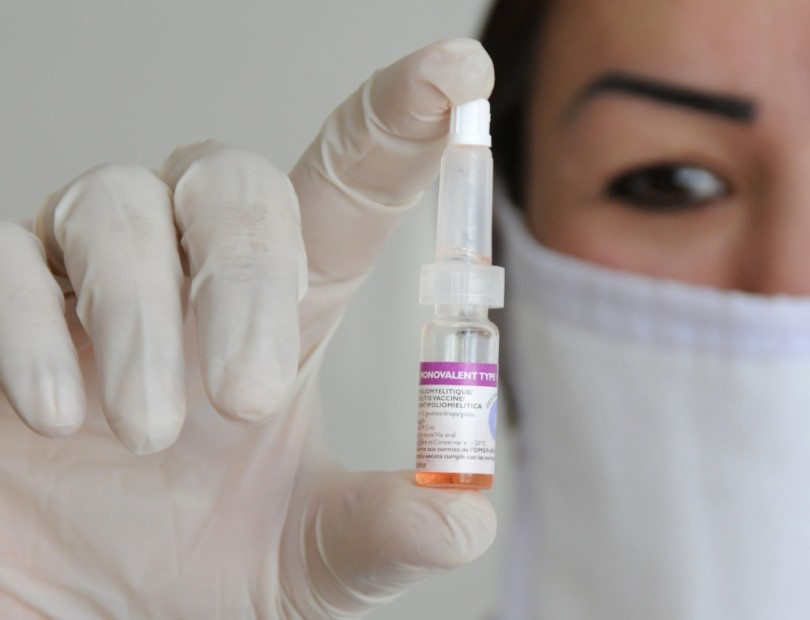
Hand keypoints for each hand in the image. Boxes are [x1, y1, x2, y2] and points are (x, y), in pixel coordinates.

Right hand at [0, 39, 495, 617]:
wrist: (72, 598)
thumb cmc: (192, 559)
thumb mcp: (304, 559)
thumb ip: (375, 532)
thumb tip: (463, 516)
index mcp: (284, 310)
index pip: (349, 186)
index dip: (401, 120)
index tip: (457, 70)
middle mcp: (191, 267)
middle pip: (231, 181)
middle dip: (243, 280)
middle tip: (242, 396)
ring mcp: (89, 275)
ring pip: (118, 203)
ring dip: (138, 318)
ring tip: (146, 428)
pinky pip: (6, 260)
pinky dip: (33, 333)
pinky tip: (58, 416)